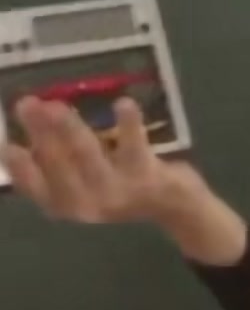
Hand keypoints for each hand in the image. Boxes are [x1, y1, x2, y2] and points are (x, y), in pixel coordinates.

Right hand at [3, 98, 201, 225]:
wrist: (173, 204)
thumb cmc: (118, 185)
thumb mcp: (83, 181)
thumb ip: (58, 161)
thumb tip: (32, 120)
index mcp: (69, 206)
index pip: (37, 189)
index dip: (21, 170)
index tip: (8, 146)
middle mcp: (90, 204)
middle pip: (59, 166)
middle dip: (41, 133)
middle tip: (26, 103)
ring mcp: (120, 191)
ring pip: (89, 156)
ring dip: (69, 128)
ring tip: (55, 104)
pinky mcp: (148, 176)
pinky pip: (135, 147)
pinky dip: (129, 125)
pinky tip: (123, 103)